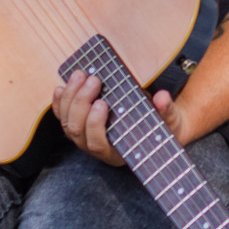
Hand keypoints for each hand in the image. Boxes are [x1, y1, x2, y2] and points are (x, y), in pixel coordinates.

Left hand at [53, 70, 185, 165]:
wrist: (155, 127)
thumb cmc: (162, 127)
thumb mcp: (169, 122)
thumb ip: (166, 111)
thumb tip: (162, 98)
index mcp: (116, 153)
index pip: (97, 145)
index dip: (95, 125)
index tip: (102, 103)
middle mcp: (96, 148)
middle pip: (77, 130)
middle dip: (81, 103)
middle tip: (94, 80)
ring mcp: (84, 137)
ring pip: (67, 122)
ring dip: (71, 97)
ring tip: (82, 75)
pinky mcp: (79, 125)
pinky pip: (63, 116)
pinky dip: (60, 102)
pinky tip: (62, 87)